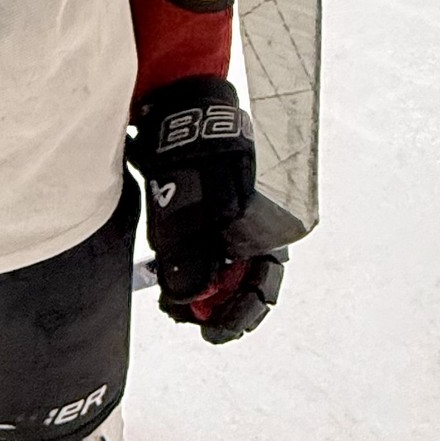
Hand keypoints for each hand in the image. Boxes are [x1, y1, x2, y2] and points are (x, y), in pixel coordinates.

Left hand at [127, 77, 284, 342]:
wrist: (181, 108)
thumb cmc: (192, 157)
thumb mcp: (189, 214)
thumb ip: (190, 261)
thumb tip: (187, 300)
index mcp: (267, 225)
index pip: (262, 284)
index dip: (235, 314)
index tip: (208, 332)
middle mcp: (259, 223)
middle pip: (247, 281)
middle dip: (219, 307)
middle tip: (189, 322)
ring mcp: (237, 214)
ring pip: (228, 267)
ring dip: (205, 291)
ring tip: (175, 305)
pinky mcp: (215, 207)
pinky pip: (214, 248)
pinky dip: (197, 268)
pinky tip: (172, 280)